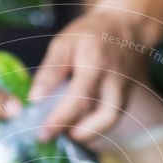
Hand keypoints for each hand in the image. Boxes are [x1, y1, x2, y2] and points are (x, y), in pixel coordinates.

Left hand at [30, 8, 148, 143]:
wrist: (127, 28)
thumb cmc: (90, 35)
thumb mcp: (64, 44)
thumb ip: (49, 72)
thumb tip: (34, 100)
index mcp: (96, 64)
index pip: (80, 98)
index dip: (61, 119)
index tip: (43, 133)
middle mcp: (115, 81)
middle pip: (104, 117)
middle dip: (78, 133)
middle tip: (53, 133)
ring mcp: (124, 92)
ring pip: (109, 122)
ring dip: (85, 133)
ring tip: (63, 129)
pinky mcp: (126, 99)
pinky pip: (109, 120)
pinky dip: (92, 127)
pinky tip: (75, 124)